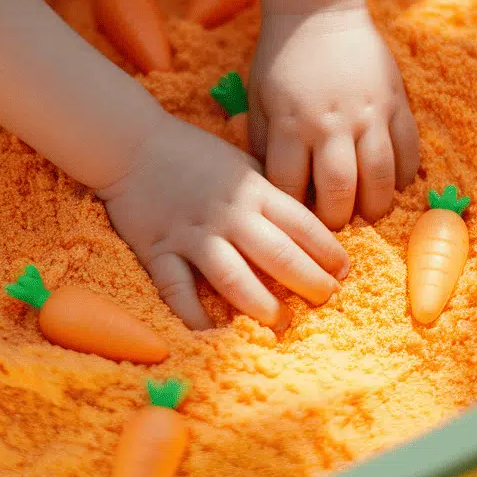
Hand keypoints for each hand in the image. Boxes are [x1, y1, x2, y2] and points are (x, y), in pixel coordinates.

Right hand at [97, 114, 348, 329]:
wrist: (133, 144)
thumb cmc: (194, 155)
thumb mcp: (242, 165)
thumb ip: (270, 194)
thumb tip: (309, 225)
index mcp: (254, 190)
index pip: (302, 225)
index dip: (329, 251)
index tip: (343, 272)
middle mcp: (229, 214)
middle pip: (278, 255)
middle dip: (309, 282)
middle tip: (325, 300)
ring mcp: (193, 234)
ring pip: (233, 277)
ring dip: (261, 305)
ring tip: (279, 322)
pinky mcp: (159, 250)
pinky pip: (178, 289)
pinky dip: (194, 315)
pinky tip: (212, 332)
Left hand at [249, 7, 419, 229]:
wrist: (317, 13)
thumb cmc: (280, 62)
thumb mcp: (258, 102)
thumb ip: (263, 145)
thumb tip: (273, 190)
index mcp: (290, 124)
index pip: (291, 187)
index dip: (295, 212)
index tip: (298, 220)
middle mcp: (331, 123)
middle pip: (339, 191)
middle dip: (338, 218)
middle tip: (337, 225)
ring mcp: (368, 113)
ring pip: (380, 177)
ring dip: (376, 205)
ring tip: (369, 213)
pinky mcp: (395, 101)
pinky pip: (408, 148)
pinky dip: (403, 174)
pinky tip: (394, 183)